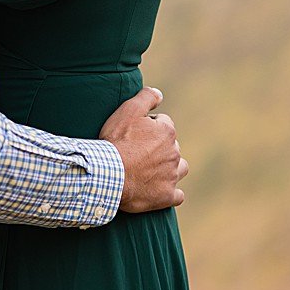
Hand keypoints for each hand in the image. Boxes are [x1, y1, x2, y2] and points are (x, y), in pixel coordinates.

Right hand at [100, 87, 188, 212]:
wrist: (109, 173)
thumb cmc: (117, 140)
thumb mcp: (127, 110)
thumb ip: (146, 97)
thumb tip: (159, 94)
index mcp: (167, 132)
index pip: (163, 124)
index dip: (148, 126)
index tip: (134, 132)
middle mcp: (174, 153)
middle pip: (172, 146)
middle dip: (159, 146)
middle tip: (138, 150)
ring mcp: (172, 176)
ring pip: (180, 168)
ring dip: (171, 167)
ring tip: (152, 168)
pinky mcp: (167, 196)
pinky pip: (177, 195)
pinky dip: (171, 191)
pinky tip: (160, 188)